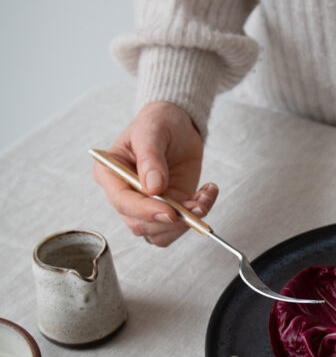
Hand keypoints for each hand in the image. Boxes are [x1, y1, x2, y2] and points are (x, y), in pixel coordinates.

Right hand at [92, 101, 217, 246]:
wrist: (178, 126)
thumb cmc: (157, 123)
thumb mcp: (151, 131)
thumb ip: (150, 158)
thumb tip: (153, 187)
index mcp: (110, 173)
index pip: (121, 200)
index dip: (144, 210)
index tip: (168, 211)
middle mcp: (124, 194)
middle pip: (138, 223)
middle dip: (169, 219)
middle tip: (194, 206)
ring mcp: (145, 205)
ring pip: (158, 233)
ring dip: (184, 222)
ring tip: (203, 198)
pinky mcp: (166, 210)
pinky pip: (177, 228)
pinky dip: (194, 218)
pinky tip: (205, 196)